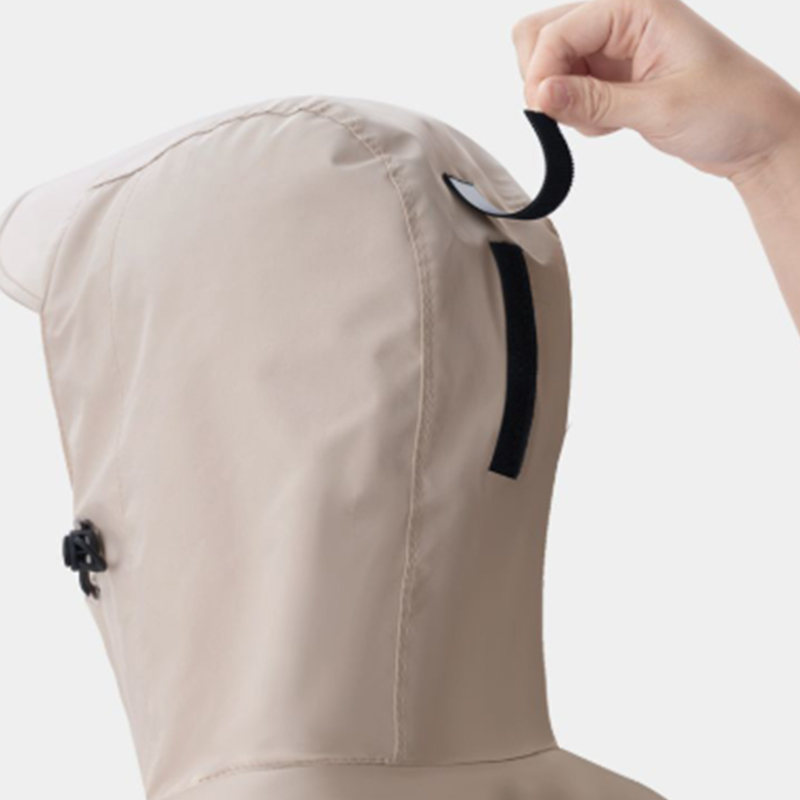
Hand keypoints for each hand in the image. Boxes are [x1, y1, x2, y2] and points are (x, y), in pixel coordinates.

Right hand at [513, 0, 799, 185]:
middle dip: (542, 79)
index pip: (556, 31)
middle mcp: (619, 19)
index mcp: (634, 6)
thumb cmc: (730, 108)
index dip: (541, 72)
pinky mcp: (611, 76)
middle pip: (541, 36)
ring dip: (560, 99)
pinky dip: (575, 114)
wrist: (757, 135)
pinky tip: (610, 123)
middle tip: (566, 114)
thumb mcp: (658, 107)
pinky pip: (567, 91)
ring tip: (601, 121)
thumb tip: (538, 95)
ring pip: (549, 65)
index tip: (542, 111)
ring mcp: (613, 48)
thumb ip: (592, 101)